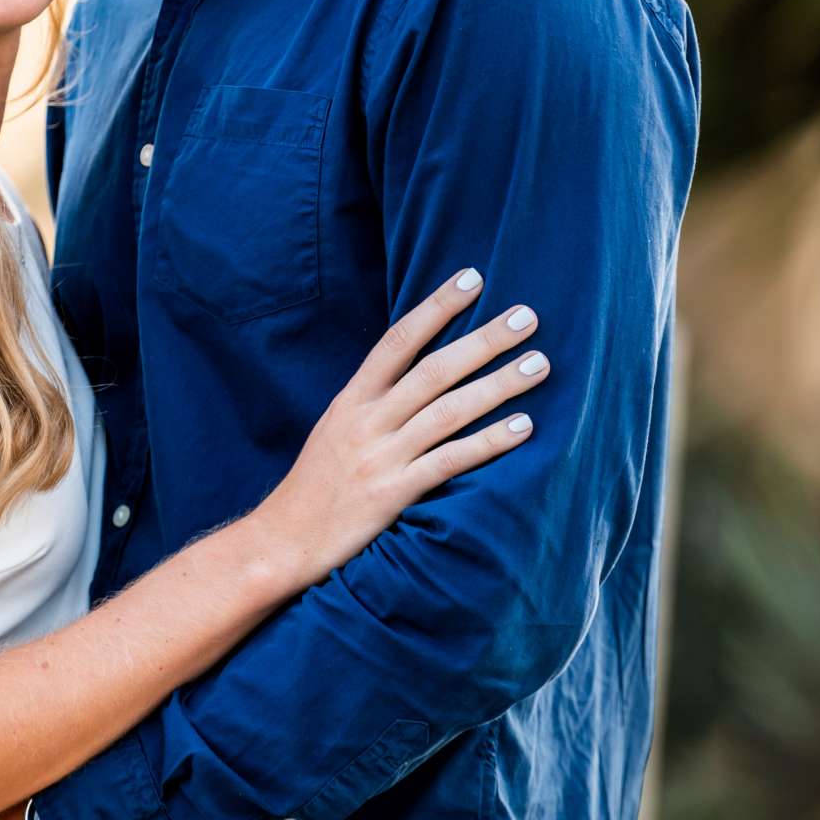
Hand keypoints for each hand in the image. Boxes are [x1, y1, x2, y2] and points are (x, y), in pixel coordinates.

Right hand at [259, 270, 547, 583]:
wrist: (281, 541)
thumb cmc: (316, 487)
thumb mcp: (336, 431)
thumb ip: (374, 402)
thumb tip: (417, 371)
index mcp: (352, 400)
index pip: (398, 341)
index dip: (436, 307)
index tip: (473, 278)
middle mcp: (367, 421)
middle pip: (434, 370)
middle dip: (483, 340)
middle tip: (527, 317)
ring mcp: (380, 457)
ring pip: (448, 411)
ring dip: (498, 385)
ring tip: (539, 365)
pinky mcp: (392, 494)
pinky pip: (449, 461)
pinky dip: (488, 442)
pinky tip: (522, 428)